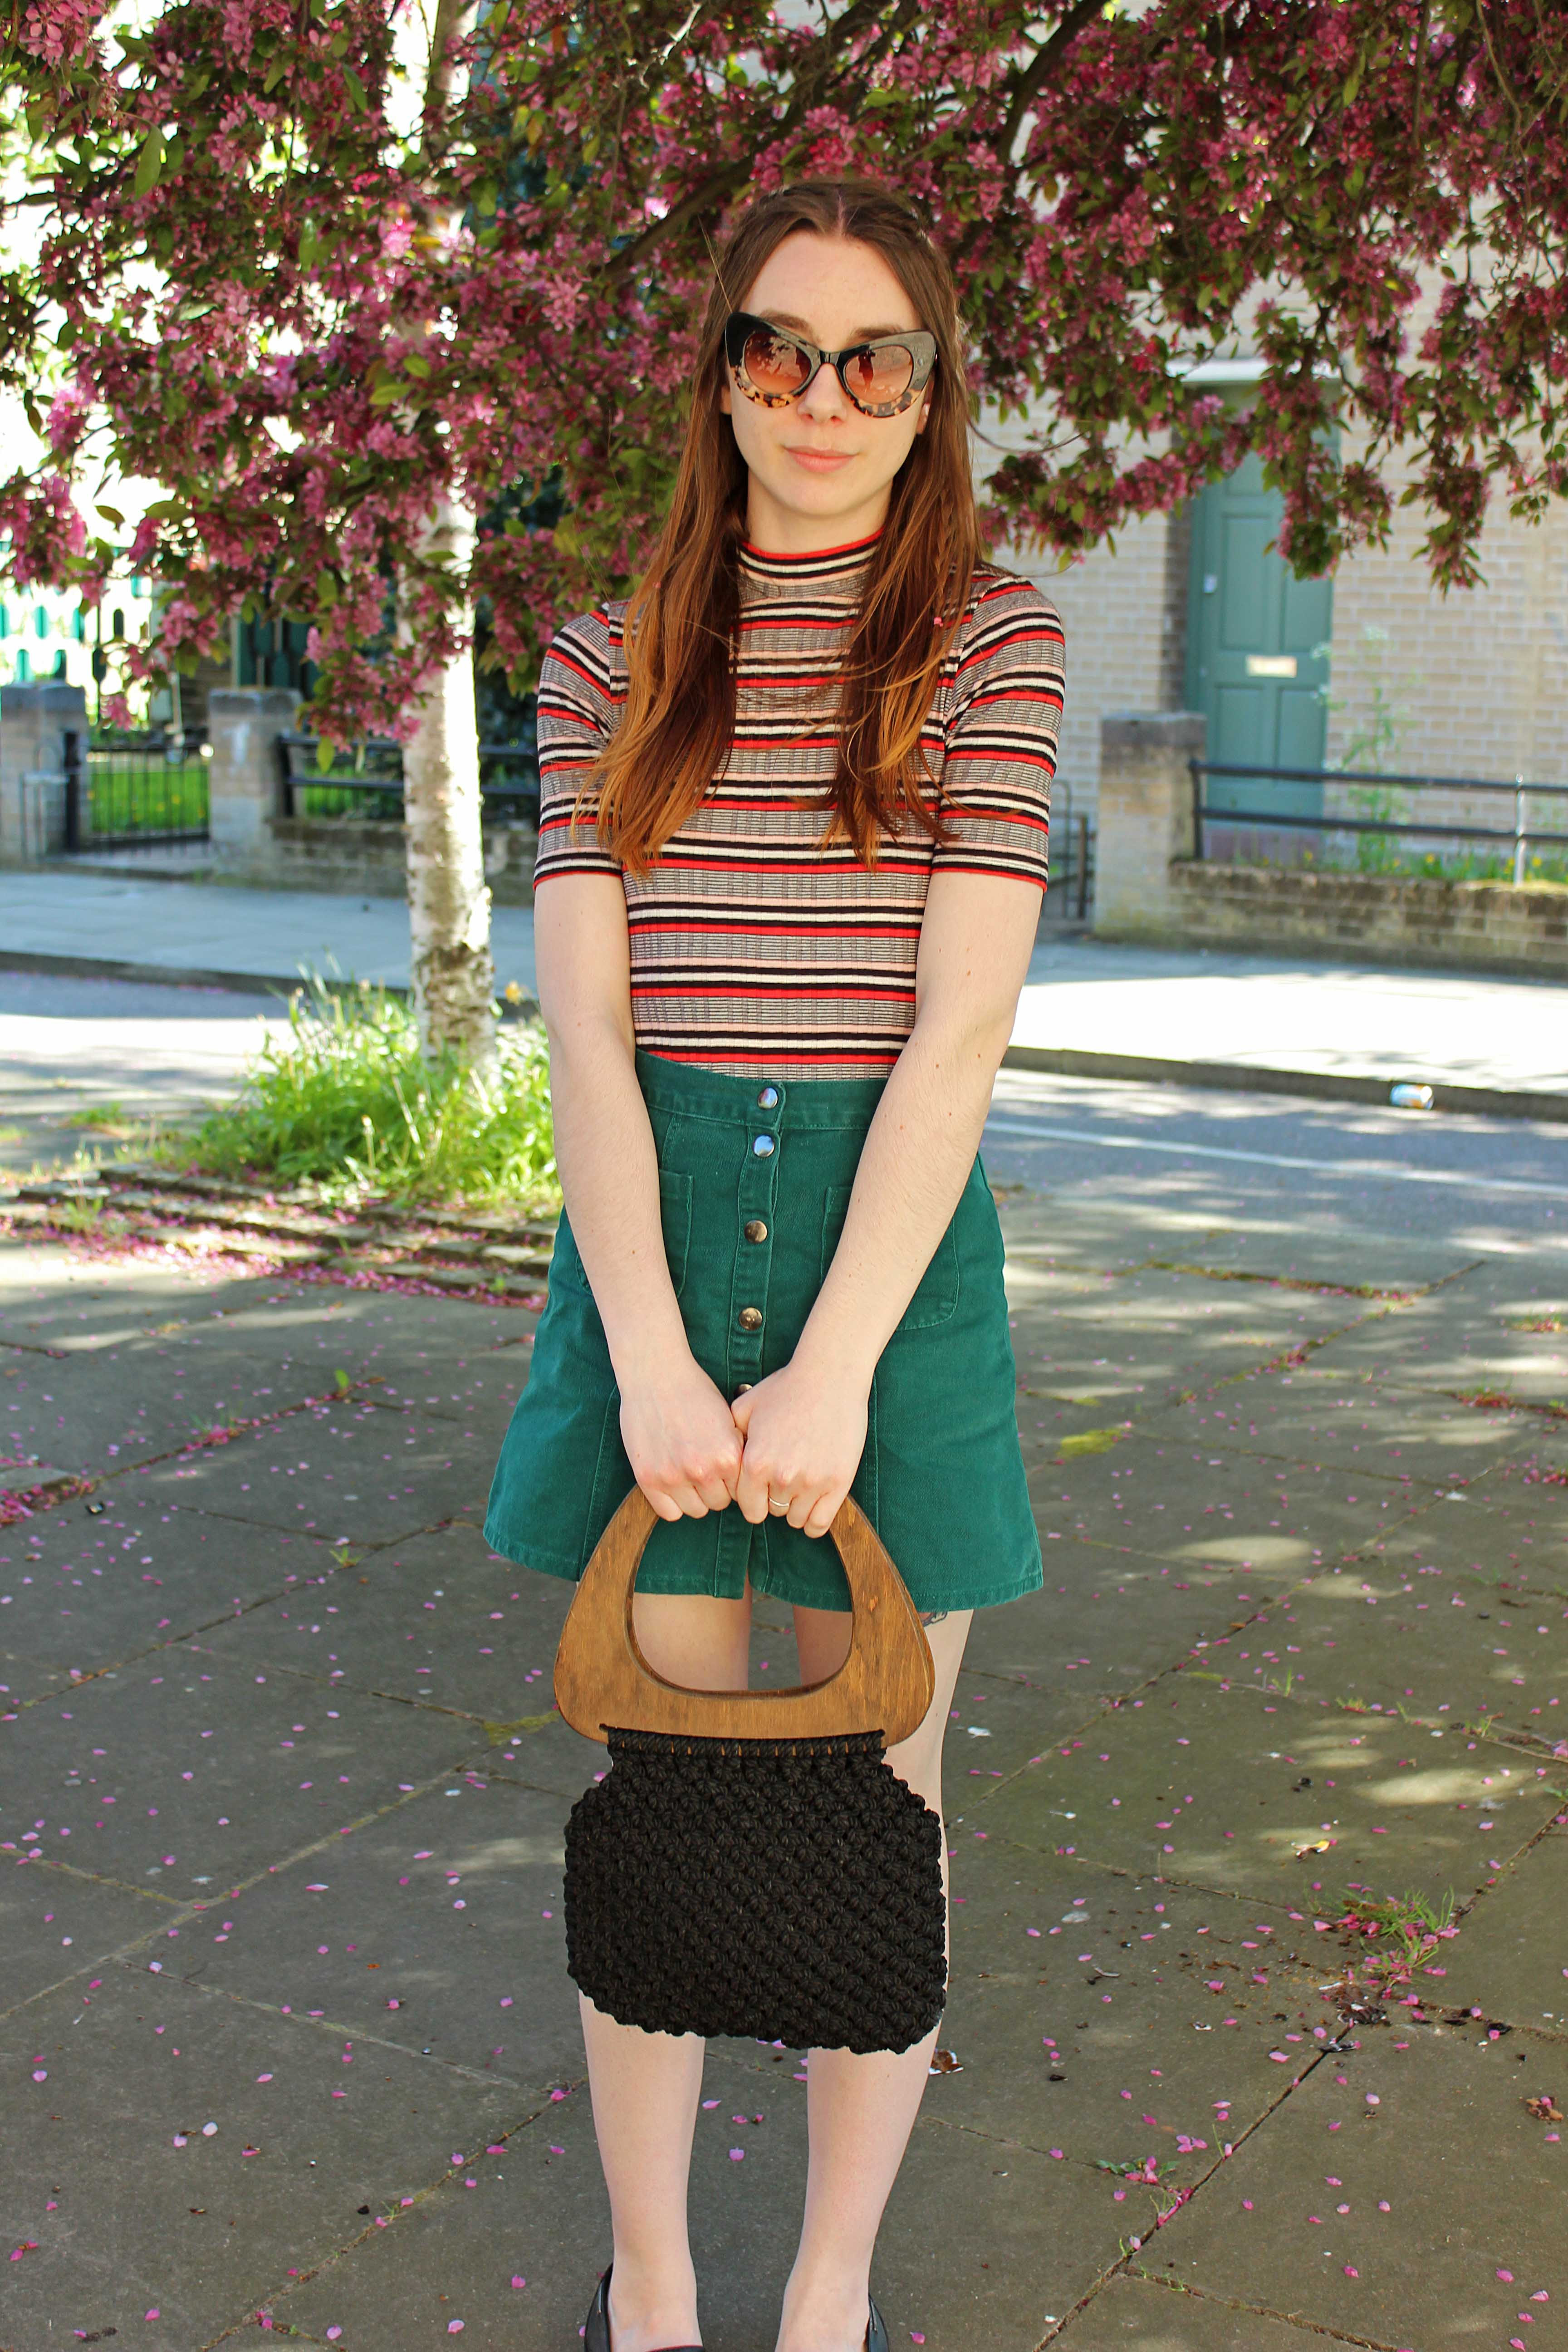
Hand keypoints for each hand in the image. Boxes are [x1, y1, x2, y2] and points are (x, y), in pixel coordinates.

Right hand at [619, 1353, 743, 1521]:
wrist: (656, 1375)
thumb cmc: (694, 1392)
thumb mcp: (729, 1419)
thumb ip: (737, 1451)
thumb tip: (748, 1480)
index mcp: (728, 1456)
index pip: (741, 1491)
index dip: (734, 1481)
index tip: (725, 1470)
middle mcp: (703, 1470)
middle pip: (719, 1503)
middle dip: (714, 1489)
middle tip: (704, 1469)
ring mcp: (673, 1476)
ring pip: (695, 1510)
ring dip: (694, 1496)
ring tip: (688, 1473)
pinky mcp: (648, 1478)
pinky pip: (668, 1513)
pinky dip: (672, 1503)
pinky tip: (672, 1482)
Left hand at [731, 1359, 868, 1537]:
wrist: (830, 1377)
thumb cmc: (786, 1389)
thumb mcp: (745, 1408)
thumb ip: (730, 1439)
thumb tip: (722, 1462)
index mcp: (756, 1463)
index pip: (747, 1506)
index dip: (752, 1499)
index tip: (759, 1490)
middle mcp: (782, 1477)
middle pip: (772, 1511)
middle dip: (774, 1499)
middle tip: (783, 1479)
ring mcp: (812, 1482)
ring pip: (796, 1519)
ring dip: (795, 1507)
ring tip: (799, 1486)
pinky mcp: (838, 1483)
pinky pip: (820, 1523)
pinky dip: (814, 1521)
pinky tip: (812, 1507)